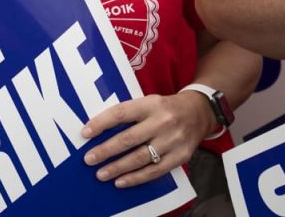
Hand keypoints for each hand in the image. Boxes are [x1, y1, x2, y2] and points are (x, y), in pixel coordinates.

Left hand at [81, 92, 213, 187]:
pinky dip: (136, 178)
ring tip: (101, 173)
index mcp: (150, 104)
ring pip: (140, 157)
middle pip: (129, 138)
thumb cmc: (165, 108)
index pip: (121, 113)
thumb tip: (98, 129)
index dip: (101, 123)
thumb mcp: (148, 102)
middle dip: (106, 150)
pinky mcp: (181, 156)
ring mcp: (173, 140)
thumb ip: (128, 113)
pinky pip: (155, 171)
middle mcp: (162, 121)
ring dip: (118, 167)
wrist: (199, 112)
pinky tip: (121, 181)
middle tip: (89, 159)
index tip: (85, 133)